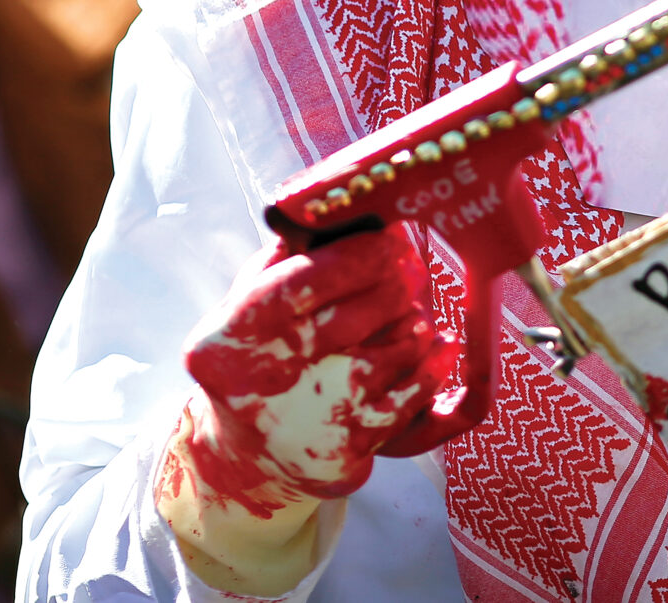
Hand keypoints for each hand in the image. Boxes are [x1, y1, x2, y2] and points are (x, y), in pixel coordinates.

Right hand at [155, 230, 454, 594]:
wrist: (248, 457)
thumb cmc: (257, 356)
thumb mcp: (247, 304)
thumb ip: (285, 258)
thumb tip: (335, 209)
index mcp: (231, 333)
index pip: (302, 283)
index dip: (356, 256)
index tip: (391, 240)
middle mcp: (265, 380)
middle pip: (350, 319)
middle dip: (393, 286)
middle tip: (412, 270)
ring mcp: (306, 421)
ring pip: (386, 357)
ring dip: (411, 327)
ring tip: (414, 313)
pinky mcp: (343, 454)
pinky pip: (405, 402)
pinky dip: (429, 370)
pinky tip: (437, 349)